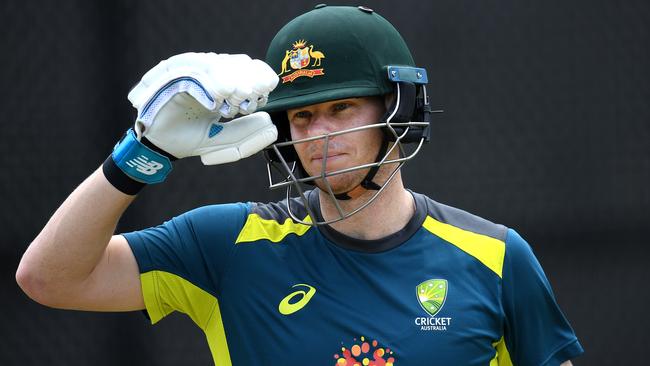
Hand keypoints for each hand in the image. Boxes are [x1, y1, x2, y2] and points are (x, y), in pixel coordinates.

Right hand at [127, 52, 278, 164]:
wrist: (158, 148)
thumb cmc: (188, 139)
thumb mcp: (223, 140)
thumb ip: (245, 133)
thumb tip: (271, 125)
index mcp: (220, 83)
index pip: (244, 68)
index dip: (259, 74)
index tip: (269, 88)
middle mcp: (204, 74)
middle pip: (232, 63)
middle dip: (247, 77)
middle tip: (257, 93)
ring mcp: (186, 73)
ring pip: (212, 64)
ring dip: (229, 78)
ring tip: (241, 94)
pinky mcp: (167, 77)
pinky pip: (188, 73)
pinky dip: (206, 83)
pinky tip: (219, 96)